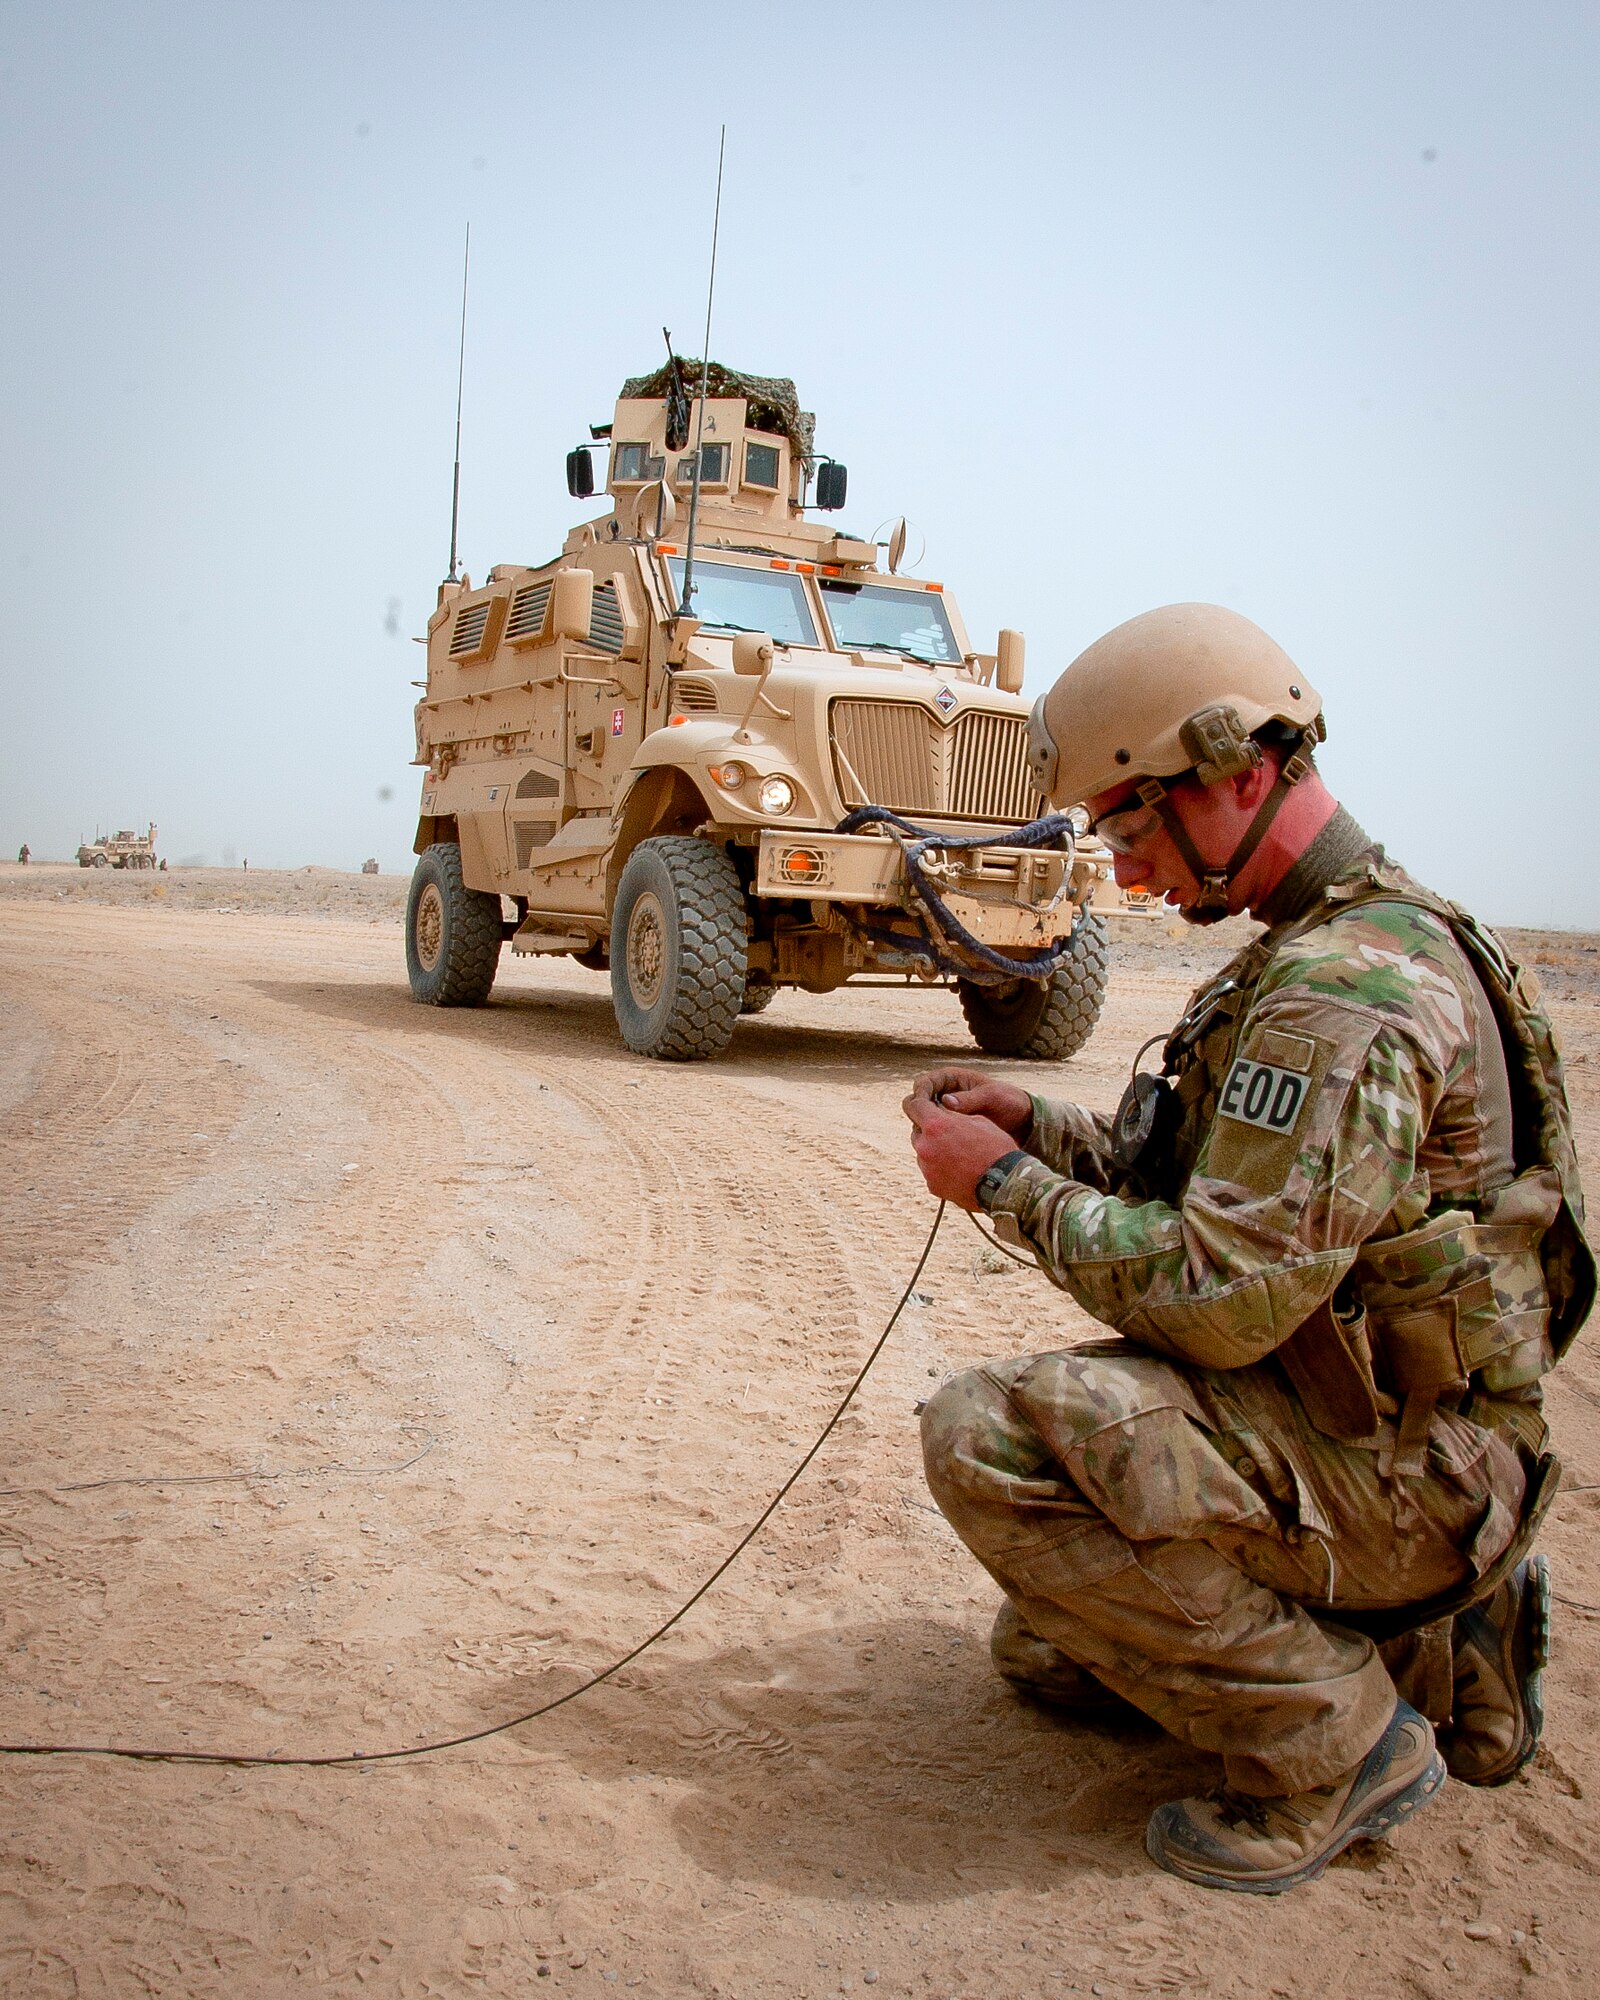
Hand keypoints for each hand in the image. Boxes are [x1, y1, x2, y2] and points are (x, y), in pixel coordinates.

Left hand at [902, 1092, 1018, 1208]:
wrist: (1005, 1184)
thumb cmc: (996, 1148)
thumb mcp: (978, 1120)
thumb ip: (954, 1115)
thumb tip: (942, 1111)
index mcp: (936, 1125)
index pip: (914, 1106)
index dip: (918, 1103)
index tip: (922, 1105)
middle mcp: (925, 1146)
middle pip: (917, 1132)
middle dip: (929, 1131)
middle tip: (948, 1134)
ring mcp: (926, 1168)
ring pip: (923, 1153)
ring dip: (934, 1151)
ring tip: (957, 1155)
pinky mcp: (932, 1185)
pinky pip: (930, 1172)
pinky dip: (940, 1169)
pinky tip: (959, 1170)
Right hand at [909, 1066, 1032, 1141]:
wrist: (1021, 1119)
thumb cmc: (1008, 1101)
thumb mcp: (992, 1096)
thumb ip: (970, 1099)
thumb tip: (946, 1101)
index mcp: (951, 1079)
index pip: (924, 1082)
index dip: (920, 1094)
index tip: (923, 1108)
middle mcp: (944, 1094)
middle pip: (918, 1102)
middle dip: (919, 1113)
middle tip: (925, 1127)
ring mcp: (945, 1112)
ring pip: (924, 1119)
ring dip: (926, 1128)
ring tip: (935, 1139)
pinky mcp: (950, 1128)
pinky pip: (935, 1132)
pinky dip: (935, 1138)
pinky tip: (941, 1147)